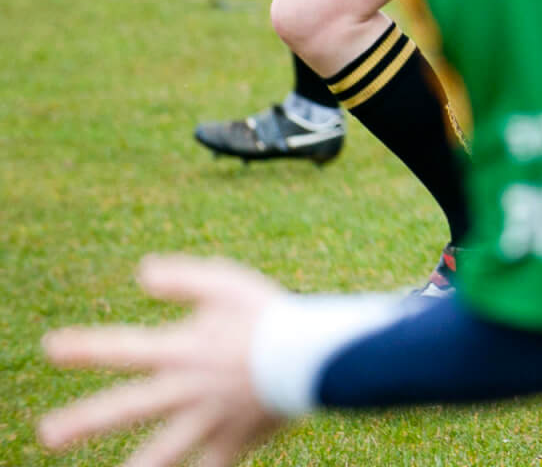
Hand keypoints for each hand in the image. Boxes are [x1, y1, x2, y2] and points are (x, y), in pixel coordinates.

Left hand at [40, 255, 289, 466]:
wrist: (314, 356)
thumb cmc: (271, 314)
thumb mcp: (228, 283)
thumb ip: (184, 279)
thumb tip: (142, 273)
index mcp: (183, 350)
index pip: (124, 349)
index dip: (87, 348)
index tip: (53, 348)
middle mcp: (187, 389)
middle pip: (127, 408)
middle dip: (85, 422)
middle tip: (48, 435)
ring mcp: (209, 419)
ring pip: (163, 452)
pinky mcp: (234, 440)